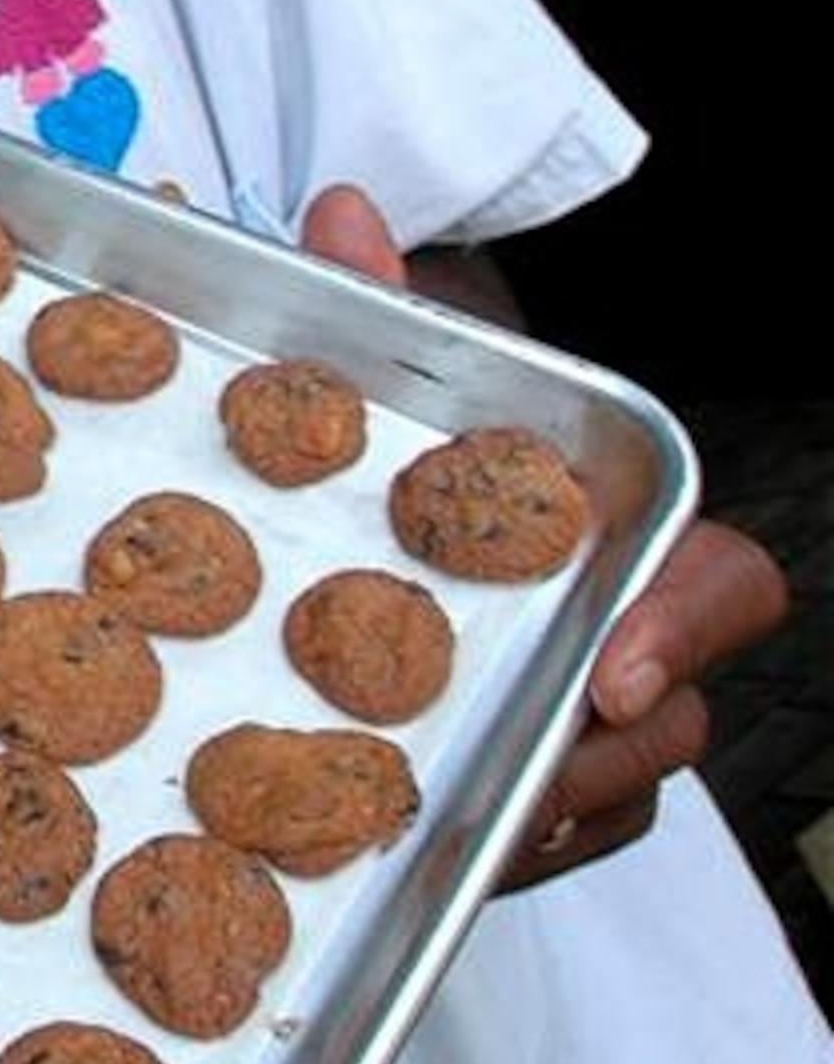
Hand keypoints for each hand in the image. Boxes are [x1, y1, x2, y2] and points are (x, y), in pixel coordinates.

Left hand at [296, 184, 791, 892]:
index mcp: (626, 533)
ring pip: (618, 793)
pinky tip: (445, 855)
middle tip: (528, 782)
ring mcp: (600, 724)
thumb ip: (382, 308)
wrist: (387, 549)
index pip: (726, 583)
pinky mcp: (548, 792)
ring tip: (477, 827)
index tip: (615, 675)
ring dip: (549, 814)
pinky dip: (506, 848)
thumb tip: (338, 208)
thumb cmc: (423, 465)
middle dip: (608, 760)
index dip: (689, 629)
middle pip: (679, 720)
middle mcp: (633, 633)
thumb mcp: (400, 392)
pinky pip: (556, 839)